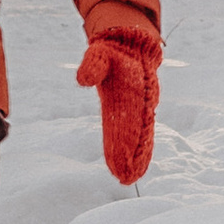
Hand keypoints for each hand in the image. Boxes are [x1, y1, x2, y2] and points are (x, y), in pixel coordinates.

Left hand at [80, 26, 160, 186]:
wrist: (131, 44)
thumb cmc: (111, 51)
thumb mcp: (99, 53)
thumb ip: (92, 65)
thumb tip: (82, 79)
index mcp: (127, 92)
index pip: (123, 123)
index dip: (121, 144)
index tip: (118, 163)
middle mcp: (137, 102)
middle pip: (134, 133)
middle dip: (130, 156)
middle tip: (125, 179)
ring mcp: (140, 107)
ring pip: (140, 135)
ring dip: (137, 156)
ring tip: (131, 178)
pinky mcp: (139, 111)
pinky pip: (141, 132)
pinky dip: (141, 148)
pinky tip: (136, 167)